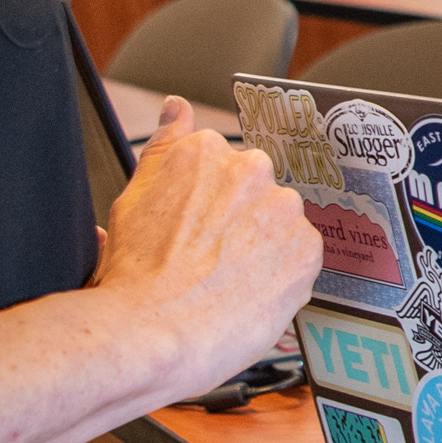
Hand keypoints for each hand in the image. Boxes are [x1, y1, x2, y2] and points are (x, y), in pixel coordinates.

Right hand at [93, 98, 320, 396]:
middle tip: (210, 260)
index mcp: (206, 152)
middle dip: (242, 223)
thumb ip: (167, 144)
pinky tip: (247, 294)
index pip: (228, 169)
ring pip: (282, 226)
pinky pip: (301, 260)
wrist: (151, 334)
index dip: (214, 206)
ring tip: (227, 282)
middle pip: (259, 193)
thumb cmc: (135, 277)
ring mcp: (283, 210)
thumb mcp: (134, 197)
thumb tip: (178, 108)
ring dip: (265, 249)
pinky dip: (281, 277)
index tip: (202, 229)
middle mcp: (251, 171)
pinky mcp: (307, 251)